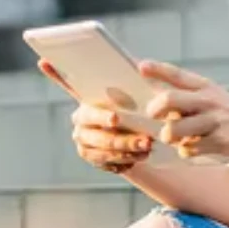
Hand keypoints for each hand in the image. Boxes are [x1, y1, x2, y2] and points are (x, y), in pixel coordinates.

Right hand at [39, 59, 153, 173]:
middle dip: (124, 137)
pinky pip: (109, 162)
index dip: (97, 109)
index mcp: (85, 99)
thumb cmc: (132, 102)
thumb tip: (140, 65)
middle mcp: (79, 122)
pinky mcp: (93, 159)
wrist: (133, 128)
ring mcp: (84, 142)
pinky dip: (127, 160)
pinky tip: (141, 156)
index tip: (116, 118)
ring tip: (149, 147)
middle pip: (101, 133)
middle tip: (146, 139)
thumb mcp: (133, 89)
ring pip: (106, 150)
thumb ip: (129, 78)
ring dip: (129, 150)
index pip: (80, 99)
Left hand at [140, 60, 228, 160]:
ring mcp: (214, 122)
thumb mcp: (215, 97)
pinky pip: (188, 149)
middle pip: (168, 100)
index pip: (177, 75)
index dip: (157, 69)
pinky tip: (195, 147)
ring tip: (174, 137)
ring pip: (173, 130)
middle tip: (154, 116)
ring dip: (169, 136)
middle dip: (155, 110)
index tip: (140, 66)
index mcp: (206, 87)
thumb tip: (156, 98)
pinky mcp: (220, 142)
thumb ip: (189, 97)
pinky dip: (186, 150)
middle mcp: (209, 101)